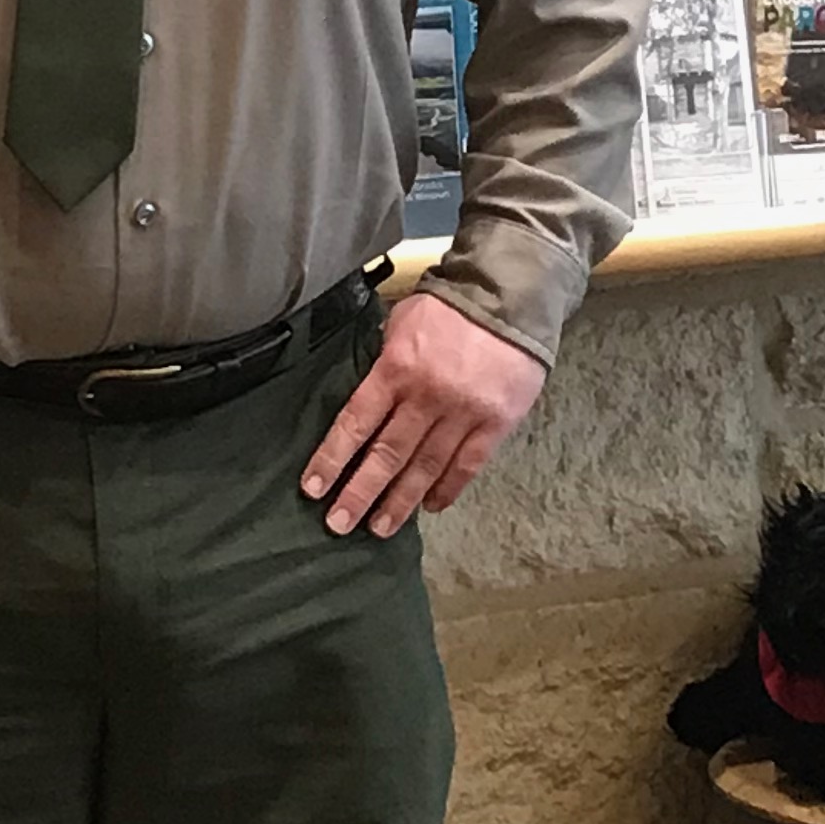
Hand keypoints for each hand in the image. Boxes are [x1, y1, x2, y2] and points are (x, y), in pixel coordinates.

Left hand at [303, 291, 545, 537]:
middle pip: (387, 454)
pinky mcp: (496, 422)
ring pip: (425, 468)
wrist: (510, 295)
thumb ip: (384, 362)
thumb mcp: (401, 322)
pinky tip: (430, 507)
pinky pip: (467, 465)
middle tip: (339, 524)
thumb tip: (369, 398)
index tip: (314, 489)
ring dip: (400, 502)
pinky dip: (447, 489)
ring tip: (380, 528)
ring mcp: (464, 413)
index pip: (356, 422)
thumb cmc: (449, 307)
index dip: (333, 458)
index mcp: (397, 369)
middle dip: (360, 493)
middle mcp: (427, 396)